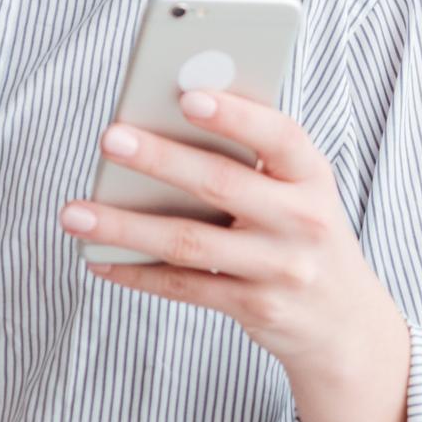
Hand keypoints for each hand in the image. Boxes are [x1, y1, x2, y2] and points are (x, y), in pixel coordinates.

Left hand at [62, 90, 404, 379]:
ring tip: (74, 212)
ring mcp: (281, 268)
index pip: (280, 136)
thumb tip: (161, 128)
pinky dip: (137, 273)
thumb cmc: (303, 238)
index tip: (187, 95)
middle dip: (161, 158)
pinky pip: (186, 286)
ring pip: (190, 242)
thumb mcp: (299, 194)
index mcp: (312, 177)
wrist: (346, 326)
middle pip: (222, 183)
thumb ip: (252, 163)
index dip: (236, 115)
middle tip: (109, 137)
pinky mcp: (257, 308)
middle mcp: (303, 221)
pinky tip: (99, 258)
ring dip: (125, 225)